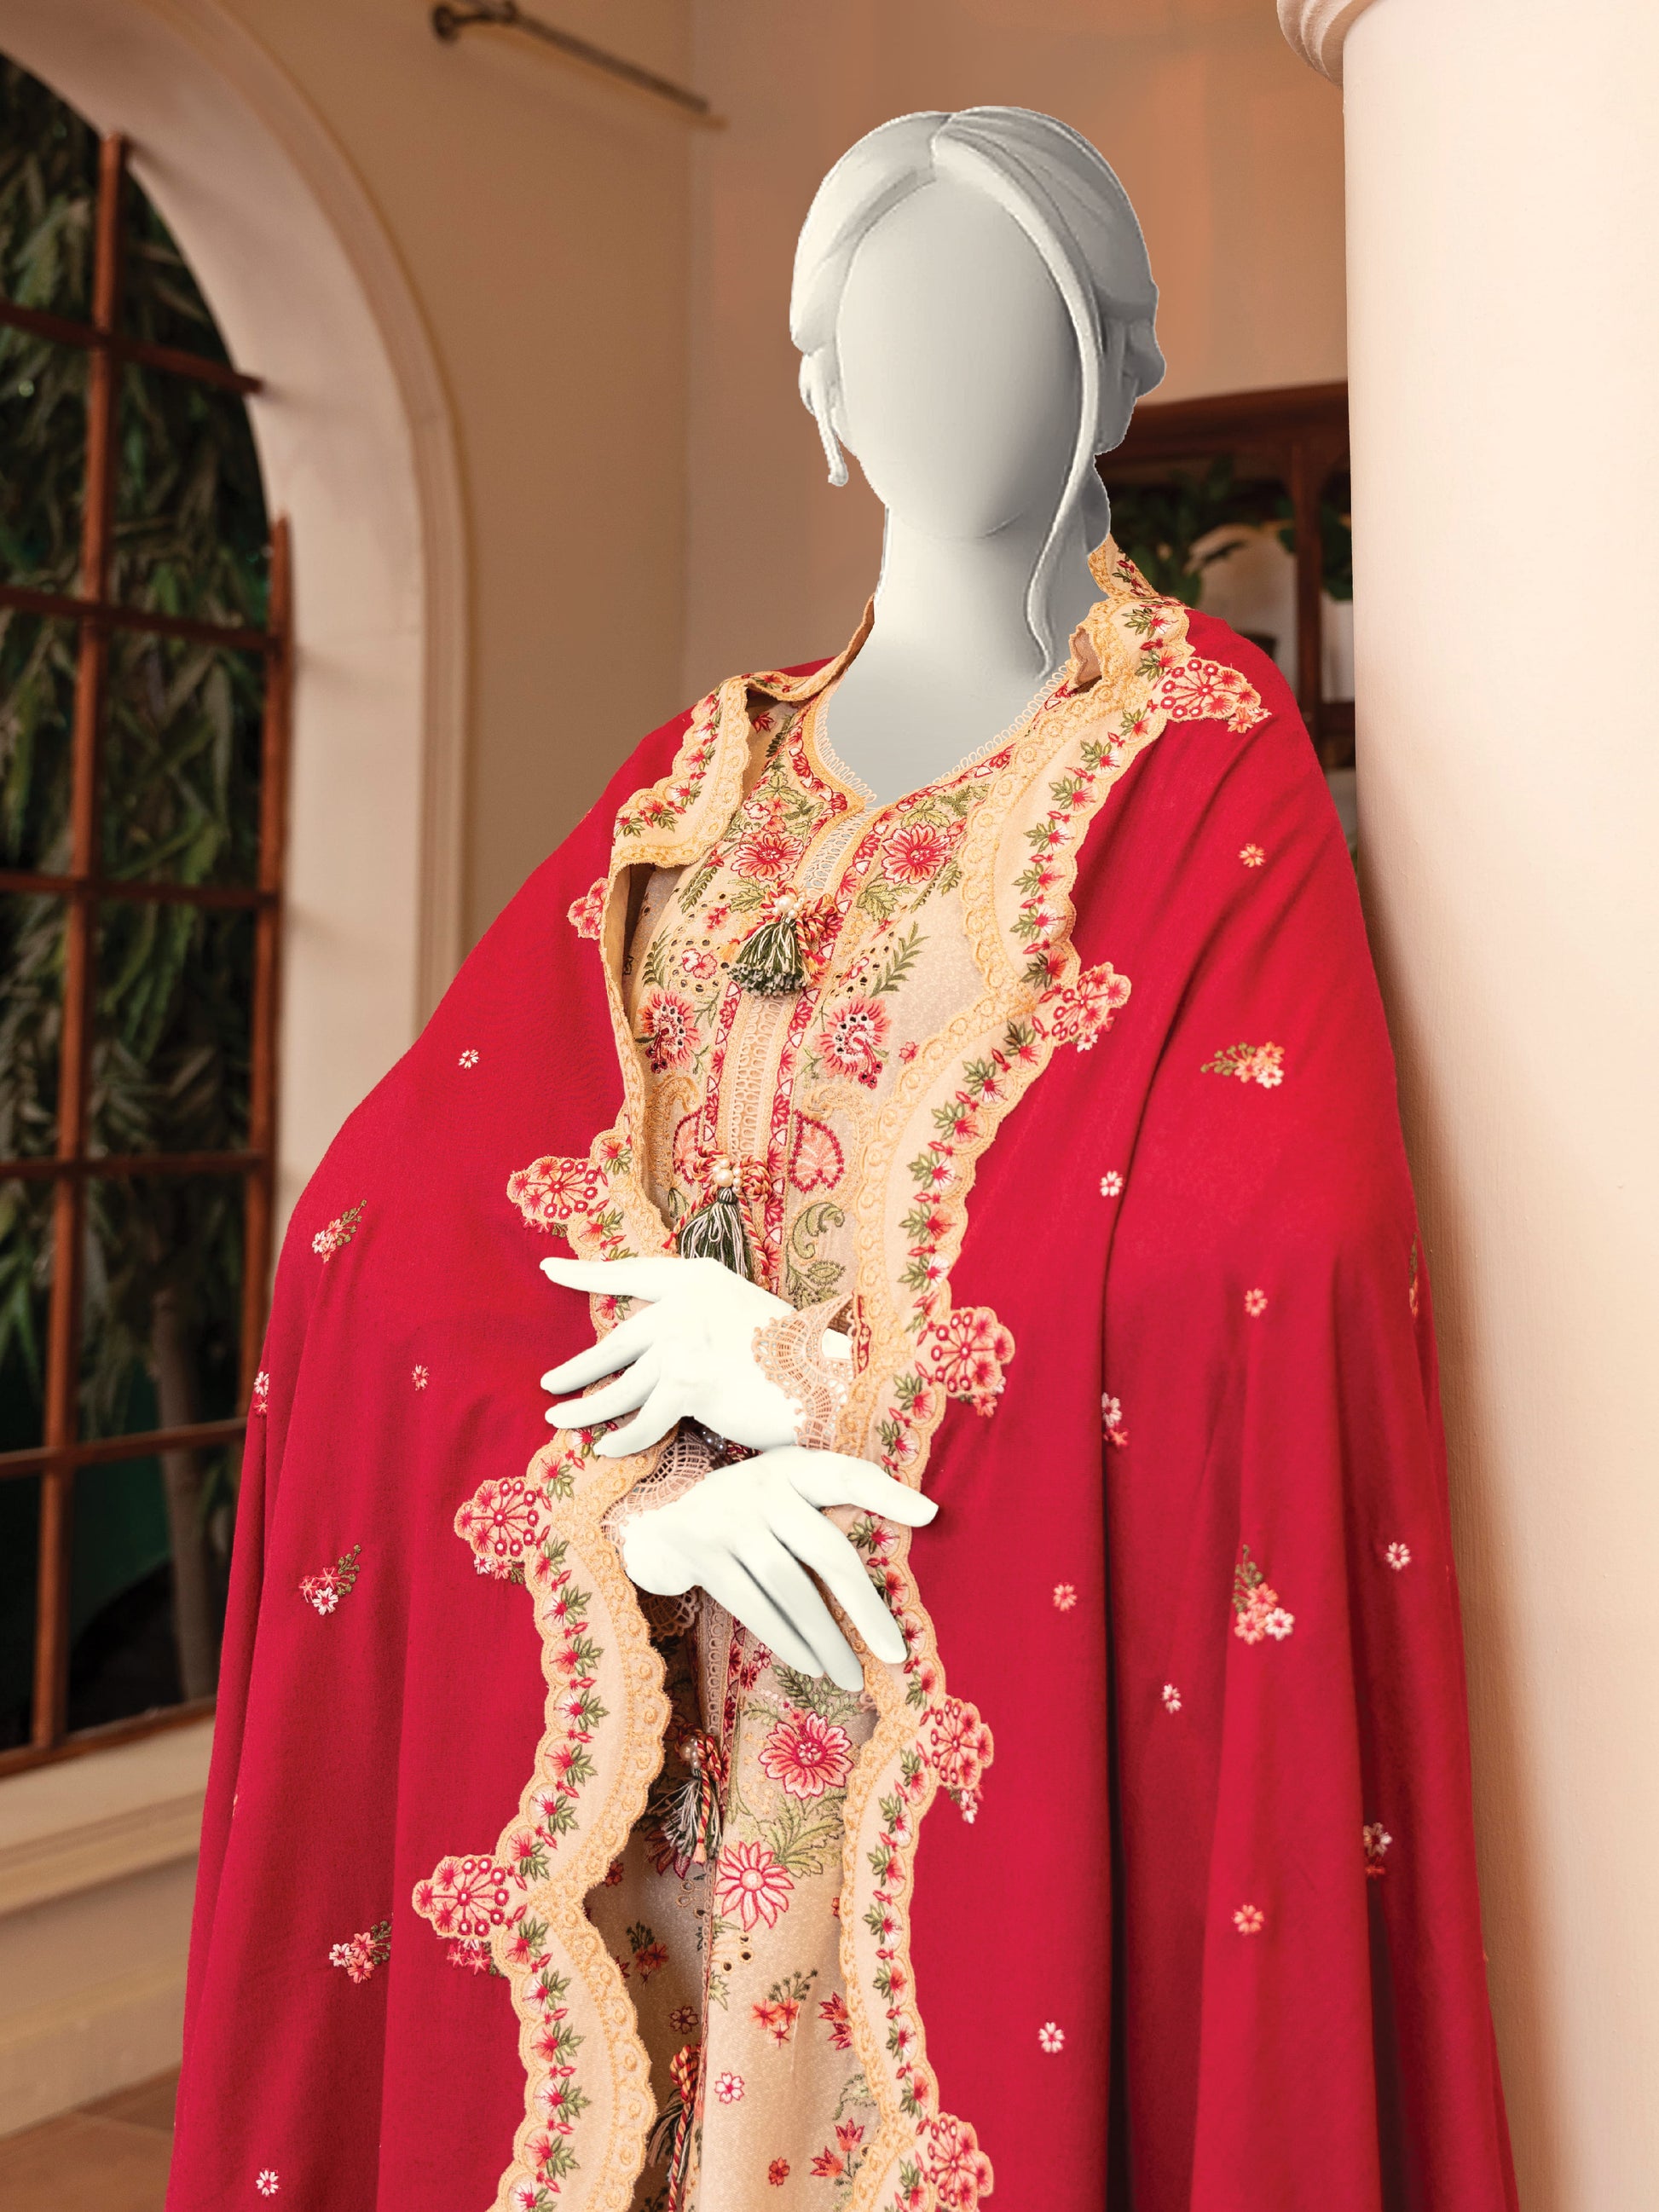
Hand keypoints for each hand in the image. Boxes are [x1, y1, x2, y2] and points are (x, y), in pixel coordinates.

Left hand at [540, 1253, 831, 1453]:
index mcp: (697, 1277)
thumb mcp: (740, 1311)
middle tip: (548, 1382)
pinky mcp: (686, 1386)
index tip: (550, 1270)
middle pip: (614, 1343)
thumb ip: (698, 1317)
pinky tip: (606, 1449)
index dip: (586, 1274)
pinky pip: (642, 1422)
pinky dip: (622, 1440)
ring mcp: (681, 1344)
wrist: (826, 1381)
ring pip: (619, 1388)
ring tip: (558, 1419)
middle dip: (577, 1368)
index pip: (630, 1275)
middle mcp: (682, 1306)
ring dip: (585, 1410)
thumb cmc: (793, 1355)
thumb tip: (656, 1345)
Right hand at [619, 1443, 935, 1690]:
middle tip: (895, 1652)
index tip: (930, 1515)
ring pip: (789, 1588)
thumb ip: (829, 1504)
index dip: (888, 1492)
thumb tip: (922, 1523)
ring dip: (825, 1639)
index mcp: (791, 1468)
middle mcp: (761, 1487)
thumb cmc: (742, 1513)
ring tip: (851, 1677)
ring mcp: (727, 1520)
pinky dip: (785, 1639)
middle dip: (865, 1607)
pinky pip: (751, 1605)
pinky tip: (811, 1665)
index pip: (847, 1474)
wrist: (654, 1519)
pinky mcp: (700, 1554)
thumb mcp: (781, 1492)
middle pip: (825, 1550)